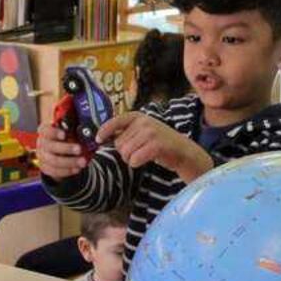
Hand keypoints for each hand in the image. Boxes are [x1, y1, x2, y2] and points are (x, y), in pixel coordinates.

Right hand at [36, 121, 87, 179]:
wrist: (57, 150)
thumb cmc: (64, 137)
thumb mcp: (67, 129)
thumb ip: (73, 128)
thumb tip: (86, 130)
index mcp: (45, 131)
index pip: (46, 131)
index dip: (54, 133)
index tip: (64, 135)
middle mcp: (42, 143)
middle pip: (51, 146)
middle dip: (67, 148)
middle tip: (79, 149)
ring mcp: (42, 156)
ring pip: (54, 161)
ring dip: (70, 162)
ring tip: (83, 162)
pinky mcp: (45, 167)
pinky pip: (55, 171)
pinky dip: (67, 171)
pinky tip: (77, 169)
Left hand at [98, 112, 213, 181]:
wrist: (183, 151)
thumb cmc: (160, 143)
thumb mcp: (143, 131)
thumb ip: (126, 132)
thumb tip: (102, 137)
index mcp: (138, 116)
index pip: (116, 121)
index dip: (104, 131)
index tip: (97, 139)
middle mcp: (144, 122)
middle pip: (119, 143)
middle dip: (125, 151)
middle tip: (138, 151)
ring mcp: (150, 133)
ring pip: (125, 153)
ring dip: (131, 159)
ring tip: (143, 155)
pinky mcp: (156, 145)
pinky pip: (134, 159)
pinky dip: (137, 163)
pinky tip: (146, 160)